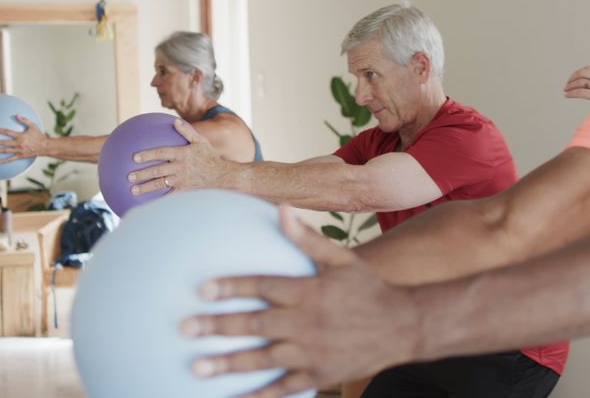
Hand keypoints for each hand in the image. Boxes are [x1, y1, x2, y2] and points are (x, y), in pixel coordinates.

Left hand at [0, 115, 46, 163]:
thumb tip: (16, 115)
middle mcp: (19, 143)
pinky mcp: (21, 155)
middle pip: (4, 143)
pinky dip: (4, 161)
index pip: (8, 132)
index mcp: (21, 136)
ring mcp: (19, 150)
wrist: (45, 147)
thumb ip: (24, 120)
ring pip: (6, 151)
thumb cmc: (39, 135)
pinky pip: (11, 159)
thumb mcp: (33, 126)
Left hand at [128, 119, 227, 193]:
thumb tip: (174, 121)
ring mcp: (181, 180)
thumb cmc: (210, 156)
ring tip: (133, 190)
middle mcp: (180, 167)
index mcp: (182, 154)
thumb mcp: (200, 141)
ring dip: (146, 187)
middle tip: (129, 176)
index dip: (147, 155)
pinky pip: (169, 195)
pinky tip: (148, 202)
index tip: (135, 157)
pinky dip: (158, 198)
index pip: (161, 153)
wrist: (221, 175)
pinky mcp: (184, 190)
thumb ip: (186, 131)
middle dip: (142, 174)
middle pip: (157, 171)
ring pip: (160, 184)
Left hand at [179, 207, 419, 396]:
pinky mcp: (319, 376)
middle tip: (186, 328)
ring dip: (229, 364)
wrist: (403, 326)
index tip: (202, 290)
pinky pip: (283, 389)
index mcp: (308, 291)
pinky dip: (259, 396)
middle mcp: (307, 322)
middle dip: (218, 326)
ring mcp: (311, 352)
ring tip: (198, 367)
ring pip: (263, 359)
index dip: (232, 287)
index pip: (263, 286)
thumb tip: (282, 210)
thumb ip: (307, 238)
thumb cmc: (367, 288)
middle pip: (255, 323)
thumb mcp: (341, 259)